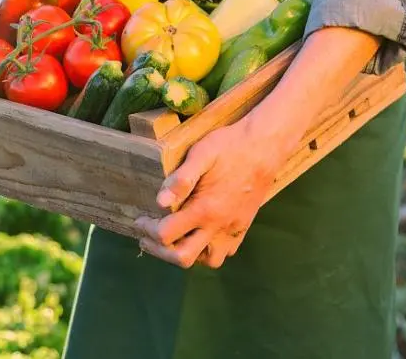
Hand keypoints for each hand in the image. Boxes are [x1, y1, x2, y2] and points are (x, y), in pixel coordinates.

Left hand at [134, 105, 299, 269]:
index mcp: (205, 209)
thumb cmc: (230, 145)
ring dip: (186, 253)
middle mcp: (220, 225)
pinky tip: (199, 232)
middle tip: (148, 235)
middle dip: (159, 251)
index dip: (147, 230)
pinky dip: (208, 250)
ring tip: (174, 235)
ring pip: (207, 260)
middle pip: (182, 258)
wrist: (266, 145)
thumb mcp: (201, 153)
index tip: (140, 219)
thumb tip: (159, 202)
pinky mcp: (243, 226)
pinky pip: (226, 252)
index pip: (166, 235)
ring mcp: (233, 229)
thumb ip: (181, 179)